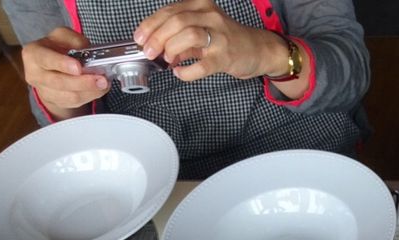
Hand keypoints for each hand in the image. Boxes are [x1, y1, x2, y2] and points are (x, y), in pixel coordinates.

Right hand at [21, 28, 108, 118]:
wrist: (50, 67)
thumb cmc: (56, 48)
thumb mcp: (62, 36)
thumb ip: (74, 40)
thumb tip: (88, 52)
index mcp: (33, 54)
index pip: (46, 59)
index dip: (62, 64)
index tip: (78, 67)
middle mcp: (34, 74)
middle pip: (59, 82)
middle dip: (83, 82)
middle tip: (101, 79)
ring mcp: (43, 91)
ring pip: (69, 96)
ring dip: (90, 91)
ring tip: (104, 83)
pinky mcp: (55, 102)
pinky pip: (75, 103)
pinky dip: (90, 96)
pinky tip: (99, 89)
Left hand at [133, 0, 303, 91]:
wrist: (258, 49)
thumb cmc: (228, 39)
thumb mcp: (202, 29)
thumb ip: (179, 36)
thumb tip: (156, 46)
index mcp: (201, 5)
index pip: (169, 11)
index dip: (150, 25)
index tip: (140, 37)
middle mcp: (210, 16)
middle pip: (176, 21)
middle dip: (157, 37)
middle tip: (149, 51)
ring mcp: (219, 36)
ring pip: (188, 35)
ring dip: (171, 49)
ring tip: (167, 60)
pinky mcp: (225, 57)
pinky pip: (202, 64)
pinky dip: (187, 71)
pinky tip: (180, 73)